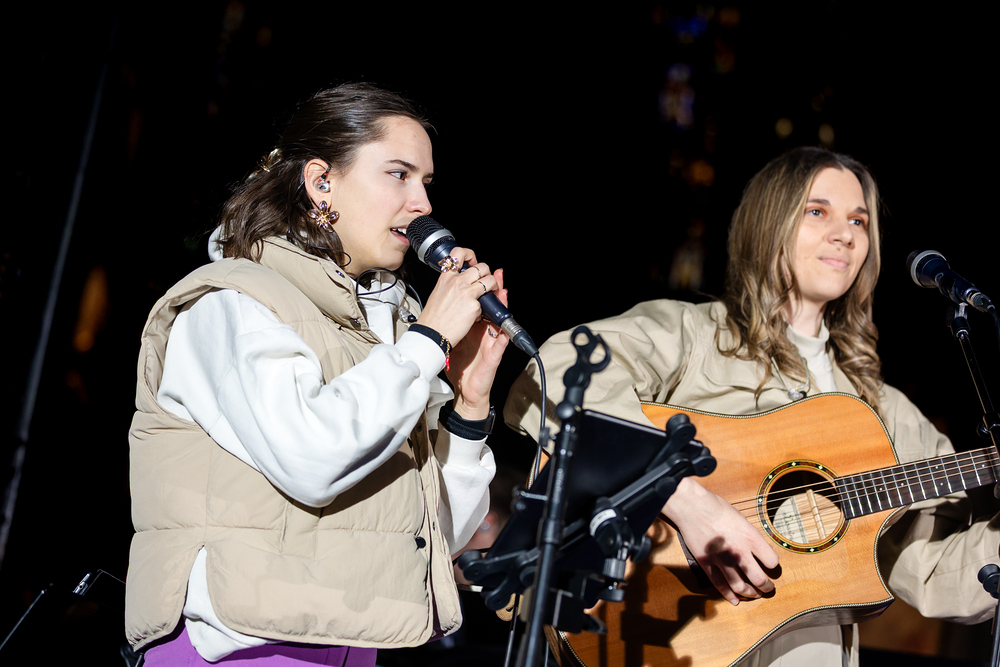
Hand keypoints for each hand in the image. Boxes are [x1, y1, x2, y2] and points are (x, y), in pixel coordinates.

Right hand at [415, 247, 498, 346]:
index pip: (458, 253)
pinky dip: (483, 309)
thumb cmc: (433, 318)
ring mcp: (467, 293)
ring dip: (493, 287)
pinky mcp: (474, 305)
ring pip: (490, 280)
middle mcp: (457, 282)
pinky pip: (486, 302)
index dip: (470, 254)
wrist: (432, 334)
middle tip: (484, 281)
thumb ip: (450, 283)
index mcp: (446, 277)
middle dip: (486, 273)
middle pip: (481, 266)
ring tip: (488, 294)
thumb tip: (462, 279)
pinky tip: (475, 315)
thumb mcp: (438, 293)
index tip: (473, 261)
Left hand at [447, 269, 509, 419]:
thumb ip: (456, 320)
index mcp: (477, 326)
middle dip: (495, 290)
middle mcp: (486, 332)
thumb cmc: (462, 363)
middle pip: (494, 307)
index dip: (483, 286)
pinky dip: (503, 338)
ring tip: (503, 294)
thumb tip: (446, 301)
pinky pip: (500, 346)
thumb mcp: (457, 337)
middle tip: (496, 275)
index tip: (482, 272)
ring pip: (500, 322)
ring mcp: (491, 343)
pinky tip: (504, 330)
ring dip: (503, 308)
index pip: (482, 302)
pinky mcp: (494, 357)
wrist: (465, 387)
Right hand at [662, 477, 778, 604]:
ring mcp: (721, 560)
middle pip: (759, 579)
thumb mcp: (741, 518)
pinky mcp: (706, 563)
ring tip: (754, 594)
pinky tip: (734, 600)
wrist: (691, 506)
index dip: (773, 565)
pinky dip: (728, 595)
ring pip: (739, 586)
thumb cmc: (716, 507)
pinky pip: (719, 584)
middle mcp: (739, 551)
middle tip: (768, 588)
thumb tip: (759, 549)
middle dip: (766, 587)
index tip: (770, 565)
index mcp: (750, 537)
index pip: (772, 561)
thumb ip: (750, 535)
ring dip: (749, 593)